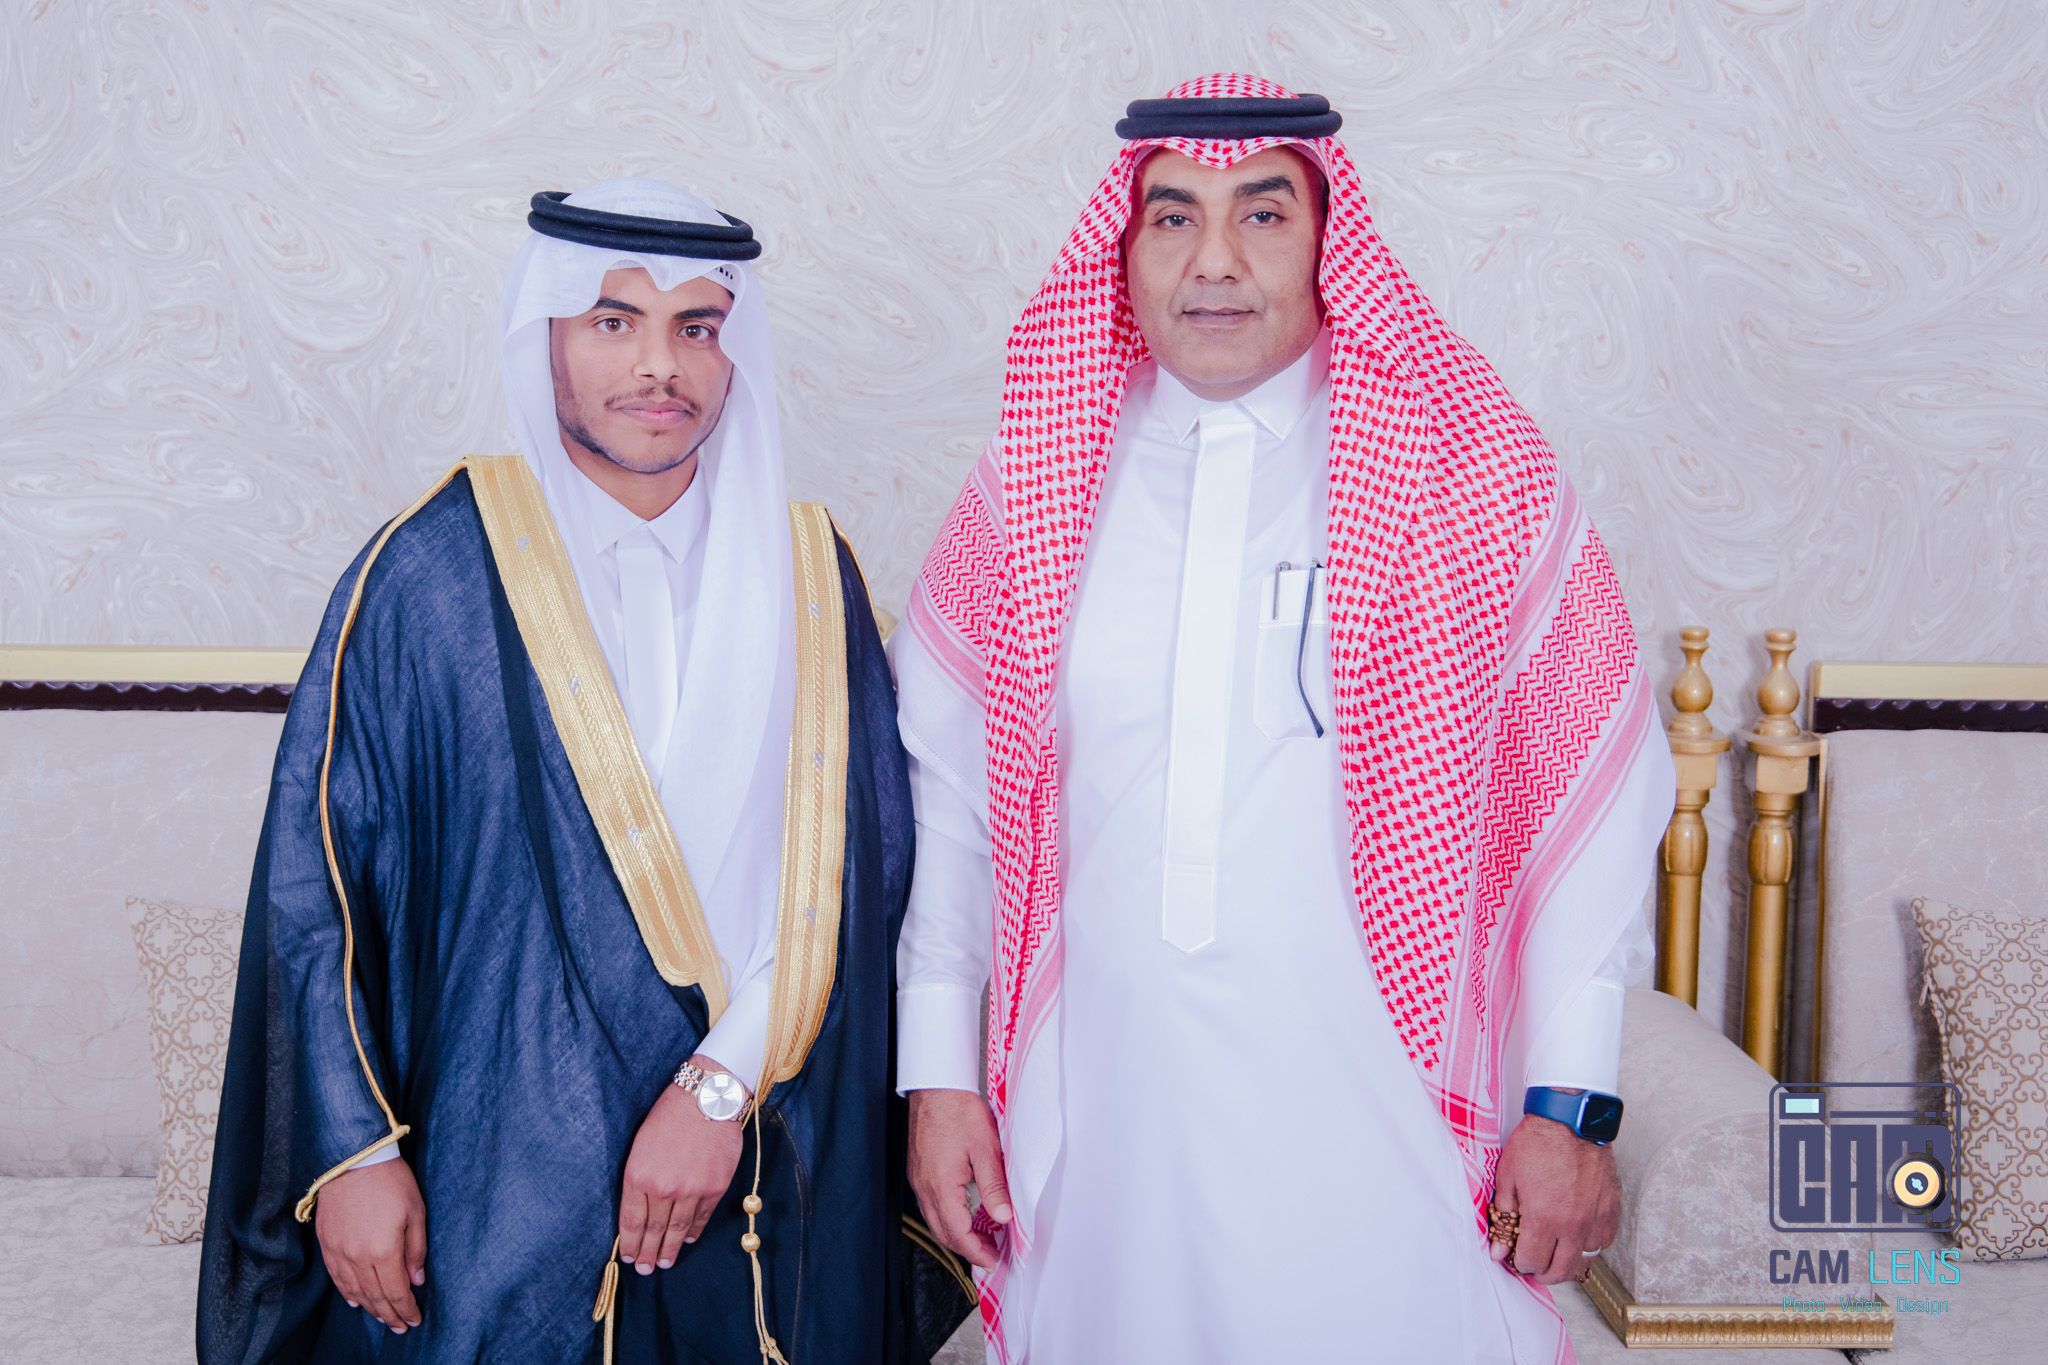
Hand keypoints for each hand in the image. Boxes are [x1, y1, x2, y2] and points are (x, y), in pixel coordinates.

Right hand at [314, 1157, 426, 1332]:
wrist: (354, 1160)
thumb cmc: (391, 1181)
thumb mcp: (416, 1212)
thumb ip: (416, 1249)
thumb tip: (417, 1280)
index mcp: (383, 1250)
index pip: (396, 1292)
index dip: (406, 1309)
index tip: (415, 1320)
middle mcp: (358, 1257)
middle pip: (375, 1296)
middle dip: (390, 1314)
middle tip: (401, 1326)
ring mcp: (339, 1252)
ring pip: (354, 1291)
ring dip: (370, 1308)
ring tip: (383, 1317)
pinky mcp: (326, 1244)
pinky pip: (336, 1277)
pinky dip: (347, 1292)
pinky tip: (355, 1301)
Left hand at [619, 1054, 747, 1274]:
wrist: (706, 1098)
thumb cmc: (669, 1116)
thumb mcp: (641, 1145)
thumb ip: (639, 1179)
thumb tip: (640, 1210)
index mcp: (638, 1175)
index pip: (631, 1221)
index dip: (629, 1242)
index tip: (628, 1256)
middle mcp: (663, 1188)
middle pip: (653, 1230)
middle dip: (647, 1252)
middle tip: (644, 1269)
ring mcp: (691, 1190)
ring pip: (678, 1229)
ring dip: (670, 1248)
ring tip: (664, 1262)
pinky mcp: (714, 1187)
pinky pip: (701, 1217)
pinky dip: (694, 1230)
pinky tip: (688, 1239)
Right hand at [907, 1087, 1011, 1270]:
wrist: (935, 1086)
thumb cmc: (958, 1111)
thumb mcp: (985, 1148)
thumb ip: (994, 1186)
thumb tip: (1004, 1218)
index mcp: (941, 1186)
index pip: (958, 1234)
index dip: (976, 1252)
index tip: (993, 1260)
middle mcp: (924, 1187)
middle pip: (943, 1232)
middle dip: (967, 1248)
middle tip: (992, 1253)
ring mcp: (918, 1180)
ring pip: (935, 1220)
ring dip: (956, 1234)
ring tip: (982, 1236)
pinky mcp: (918, 1171)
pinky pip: (930, 1204)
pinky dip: (947, 1217)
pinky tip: (964, 1212)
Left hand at [1490, 1108, 1620, 1285]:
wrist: (1571, 1120)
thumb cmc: (1538, 1143)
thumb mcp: (1507, 1176)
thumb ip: (1504, 1216)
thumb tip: (1499, 1249)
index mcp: (1544, 1218)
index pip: (1532, 1262)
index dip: (1520, 1263)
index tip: (1516, 1255)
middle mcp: (1573, 1225)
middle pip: (1560, 1271)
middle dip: (1543, 1273)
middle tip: (1535, 1264)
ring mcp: (1595, 1219)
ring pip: (1585, 1260)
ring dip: (1568, 1261)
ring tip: (1556, 1249)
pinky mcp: (1611, 1209)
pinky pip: (1604, 1242)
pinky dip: (1590, 1244)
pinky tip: (1578, 1233)